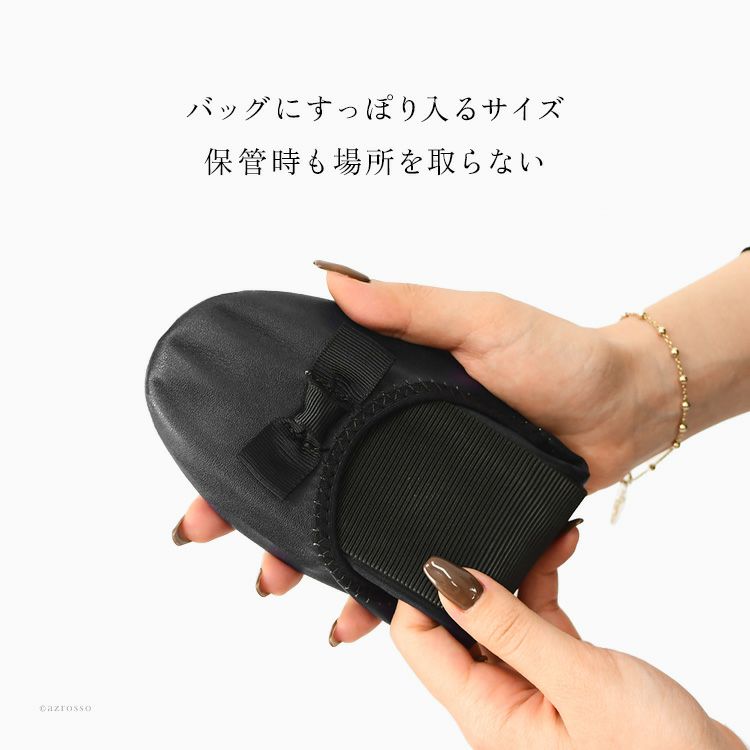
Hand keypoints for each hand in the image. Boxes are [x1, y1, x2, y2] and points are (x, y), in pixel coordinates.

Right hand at [173, 270, 678, 642]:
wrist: (620, 407)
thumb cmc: (554, 355)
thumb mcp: (480, 319)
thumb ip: (411, 307)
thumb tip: (335, 281)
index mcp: (386, 393)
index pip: (301, 421)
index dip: (250, 451)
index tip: (207, 482)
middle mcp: (394, 442)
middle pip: (311, 483)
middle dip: (260, 516)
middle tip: (216, 539)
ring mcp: (422, 486)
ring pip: (348, 529)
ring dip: (308, 561)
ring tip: (276, 584)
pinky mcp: (455, 520)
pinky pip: (406, 561)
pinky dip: (377, 592)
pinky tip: (352, 618)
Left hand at [391, 526, 743, 749]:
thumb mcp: (578, 683)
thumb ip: (511, 629)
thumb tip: (449, 580)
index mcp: (486, 712)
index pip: (420, 643)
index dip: (419, 592)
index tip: (440, 546)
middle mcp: (499, 700)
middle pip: (455, 624)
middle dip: (470, 572)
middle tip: (486, 526)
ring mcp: (529, 684)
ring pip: (499, 614)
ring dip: (514, 569)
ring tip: (539, 530)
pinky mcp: (559, 671)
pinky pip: (534, 616)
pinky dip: (543, 580)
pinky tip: (561, 548)